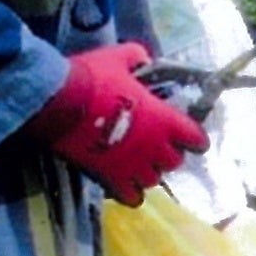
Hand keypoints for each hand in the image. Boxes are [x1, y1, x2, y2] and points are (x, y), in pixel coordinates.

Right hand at [28, 41, 205, 203]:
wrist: (60, 102)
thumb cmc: (92, 78)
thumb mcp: (118, 58)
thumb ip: (137, 57)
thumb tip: (144, 59)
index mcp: (163, 118)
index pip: (195, 137)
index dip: (194, 138)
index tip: (190, 138)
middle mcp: (154, 145)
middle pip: (174, 162)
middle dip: (168, 155)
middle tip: (156, 147)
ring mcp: (133, 164)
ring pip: (154, 181)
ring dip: (148, 173)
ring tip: (137, 165)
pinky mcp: (111, 177)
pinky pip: (131, 198)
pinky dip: (130, 193)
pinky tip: (122, 183)